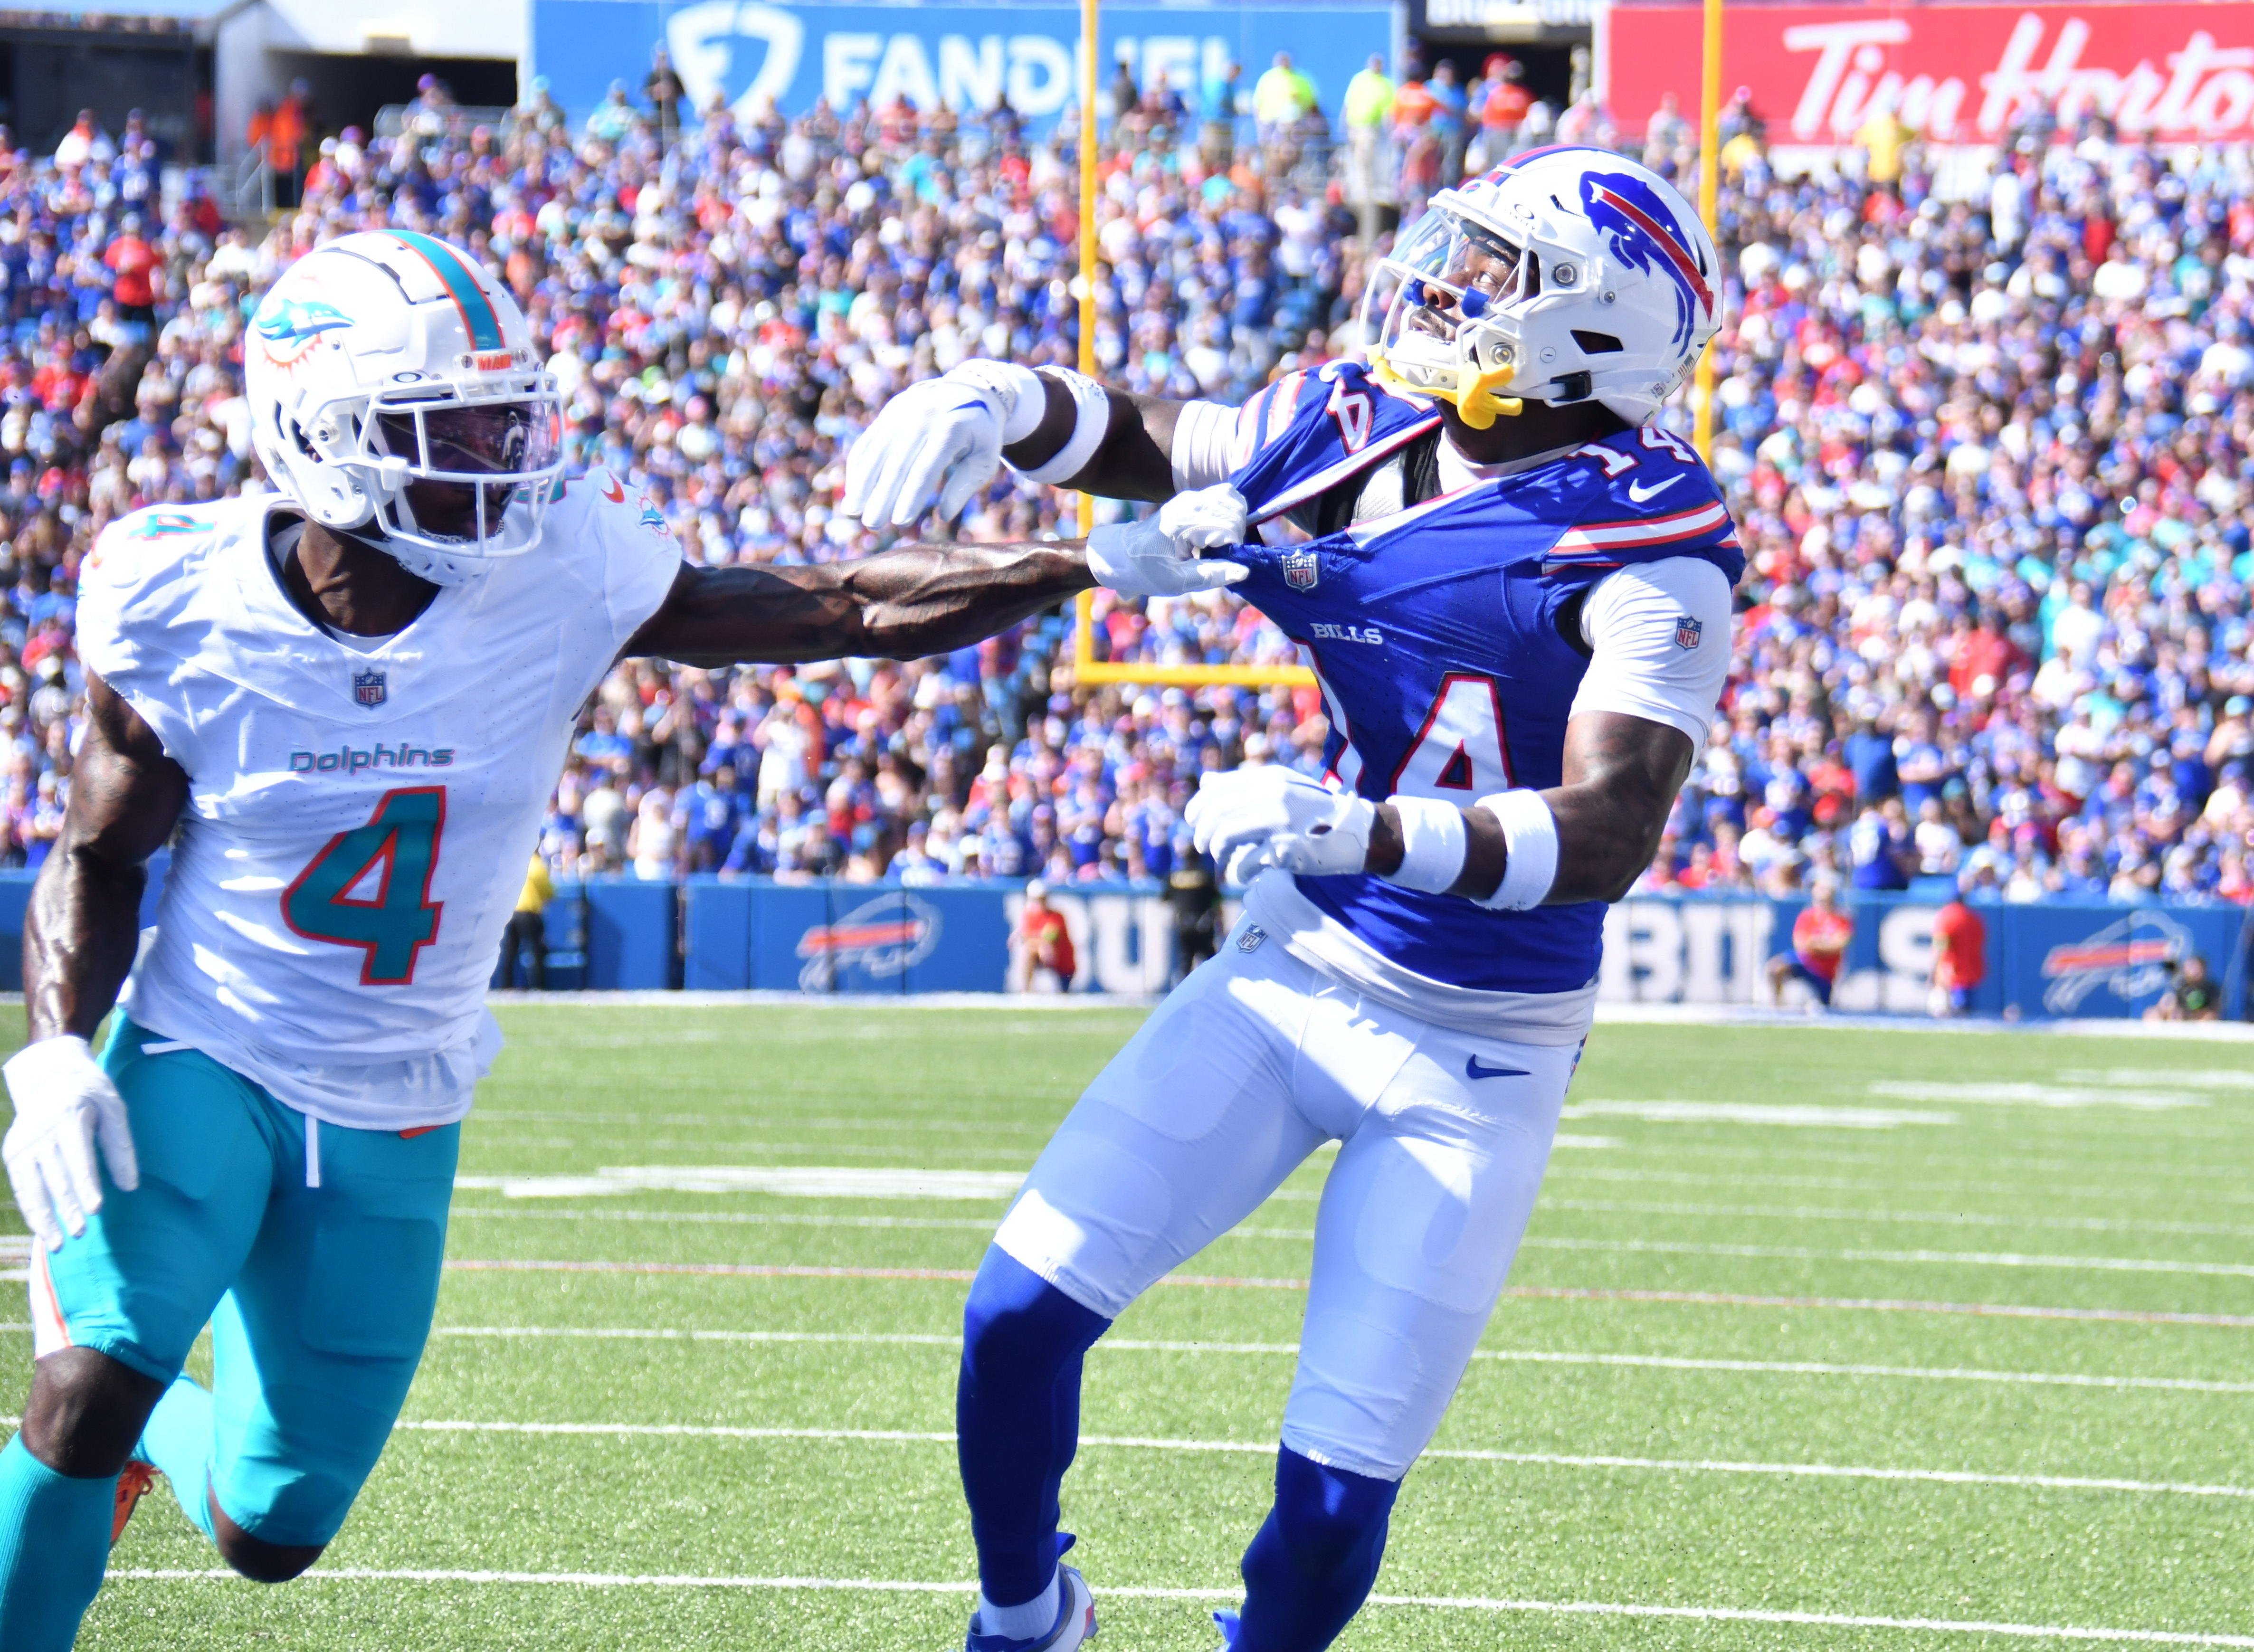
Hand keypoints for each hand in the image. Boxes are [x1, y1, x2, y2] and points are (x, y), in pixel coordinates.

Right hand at [3, 1034, 137, 1251]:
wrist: (49, 1075)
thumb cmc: (91, 1094)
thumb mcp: (114, 1108)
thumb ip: (121, 1147)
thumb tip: (131, 1187)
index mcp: (68, 1118)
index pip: (78, 1158)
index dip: (86, 1185)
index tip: (96, 1209)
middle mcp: (40, 1133)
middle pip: (54, 1177)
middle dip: (67, 1208)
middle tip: (80, 1234)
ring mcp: (22, 1144)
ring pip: (31, 1188)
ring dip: (44, 1218)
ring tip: (59, 1245)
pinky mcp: (12, 1154)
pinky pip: (21, 1187)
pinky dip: (31, 1210)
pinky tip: (43, 1230)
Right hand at [840, 373, 1012, 528]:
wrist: (967, 389)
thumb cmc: (979, 433)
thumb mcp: (985, 457)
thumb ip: (966, 485)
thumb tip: (944, 515)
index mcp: (949, 429)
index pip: (925, 469)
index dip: (911, 496)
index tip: (900, 522)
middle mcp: (920, 419)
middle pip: (896, 463)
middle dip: (881, 496)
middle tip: (872, 525)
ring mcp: (900, 414)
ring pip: (875, 453)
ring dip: (861, 484)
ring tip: (852, 512)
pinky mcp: (887, 415)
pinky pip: (868, 443)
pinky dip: (858, 467)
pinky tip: (853, 490)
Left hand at [1086, 485, 1250, 598]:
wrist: (1122, 554)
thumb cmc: (1146, 570)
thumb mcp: (1176, 581)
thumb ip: (1211, 575)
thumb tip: (1244, 570)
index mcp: (1184, 522)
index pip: (1231, 526)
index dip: (1233, 547)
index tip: (1219, 561)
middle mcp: (1190, 502)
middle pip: (1236, 509)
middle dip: (1237, 534)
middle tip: (1219, 554)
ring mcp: (1191, 496)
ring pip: (1233, 499)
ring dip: (1235, 522)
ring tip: (1218, 544)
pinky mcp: (1193, 497)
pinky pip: (1224, 496)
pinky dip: (1229, 513)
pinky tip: (1217, 533)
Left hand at [1186, 766, 1375, 884]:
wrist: (1357, 832)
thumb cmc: (1314, 811)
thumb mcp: (1283, 787)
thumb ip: (1244, 784)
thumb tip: (1205, 781)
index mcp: (1270, 778)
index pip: (1218, 788)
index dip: (1197, 806)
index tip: (1192, 821)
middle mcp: (1273, 795)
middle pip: (1217, 812)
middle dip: (1203, 832)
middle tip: (1204, 846)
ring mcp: (1280, 822)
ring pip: (1226, 836)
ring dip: (1217, 851)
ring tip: (1222, 858)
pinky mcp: (1287, 850)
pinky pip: (1246, 863)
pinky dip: (1239, 871)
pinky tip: (1244, 873)